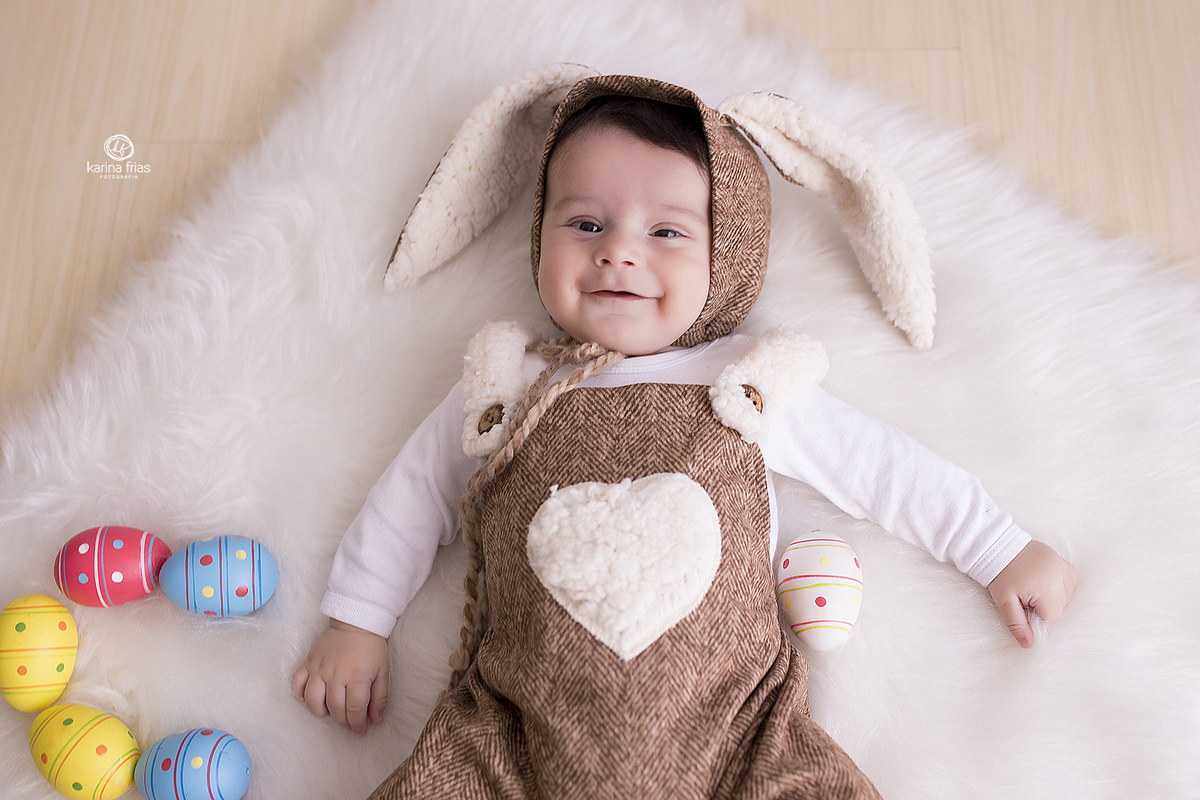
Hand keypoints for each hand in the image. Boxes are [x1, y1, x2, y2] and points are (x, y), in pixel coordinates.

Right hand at [291, 620, 389, 734]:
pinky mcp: (308, 662)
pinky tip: (308, 699)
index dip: (357, 724)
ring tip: (330, 712)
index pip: (354, 709)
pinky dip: (299, 694)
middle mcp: (336, 675)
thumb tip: (376, 720)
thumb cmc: (371, 646)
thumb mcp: (383, 670)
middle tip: (349, 723)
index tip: (361, 731)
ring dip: (321, 712)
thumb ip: (380, 696)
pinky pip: (297, 683)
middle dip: (343, 721)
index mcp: (357, 677)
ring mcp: (319, 668)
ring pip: (313, 700)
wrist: (355, 621)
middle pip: (335, 708)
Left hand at [987, 540, 1076, 647]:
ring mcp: (1061, 566)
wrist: (997, 546)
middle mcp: (1058, 576)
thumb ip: (1017, 623)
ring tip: (1033, 589)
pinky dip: (1061, 586)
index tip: (1025, 609)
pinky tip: (1046, 583)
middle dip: (1044, 608)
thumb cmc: (1000, 573)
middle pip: (1060, 607)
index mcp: (1045, 587)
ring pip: (1067, 595)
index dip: (1038, 618)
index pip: (1053, 617)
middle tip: (1026, 597)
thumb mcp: (1004, 601)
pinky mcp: (1061, 560)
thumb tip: (1028, 644)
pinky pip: (1070, 580)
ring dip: (1054, 597)